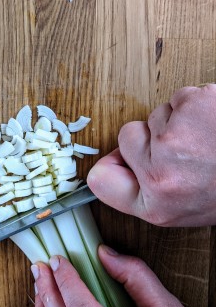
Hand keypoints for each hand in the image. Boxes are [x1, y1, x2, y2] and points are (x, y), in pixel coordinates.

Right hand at [87, 85, 215, 225]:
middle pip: (127, 136)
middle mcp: (158, 175)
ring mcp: (172, 139)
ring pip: (158, 114)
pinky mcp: (190, 106)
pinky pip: (180, 97)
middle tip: (190, 149)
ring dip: (181, 120)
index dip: (112, 166)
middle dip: (154, 136)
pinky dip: (198, 104)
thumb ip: (144, 191)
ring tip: (210, 136)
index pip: (101, 180)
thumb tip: (107, 166)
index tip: (125, 162)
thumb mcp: (186, 208)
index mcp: (157, 205)